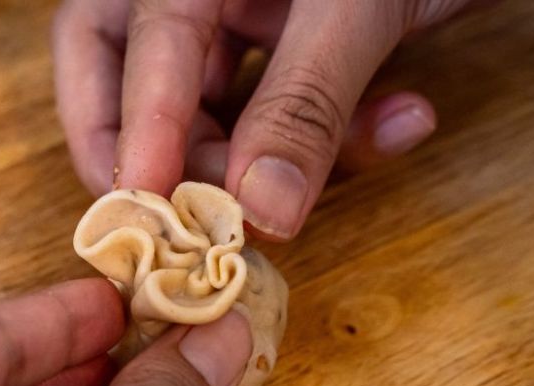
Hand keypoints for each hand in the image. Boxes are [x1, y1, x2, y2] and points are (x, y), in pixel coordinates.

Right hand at [54, 0, 473, 240]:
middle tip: (205, 216)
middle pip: (127, 72)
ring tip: (356, 150)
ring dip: (277, 149)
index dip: (137, 129)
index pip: (128, 43)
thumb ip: (305, 103)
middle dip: (171, 152)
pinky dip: (338, 130)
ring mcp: (242, 7)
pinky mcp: (290, 35)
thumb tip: (261, 212)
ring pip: (213, 100)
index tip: (148, 209)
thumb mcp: (358, 6)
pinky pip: (285, 103)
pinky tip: (405, 118)